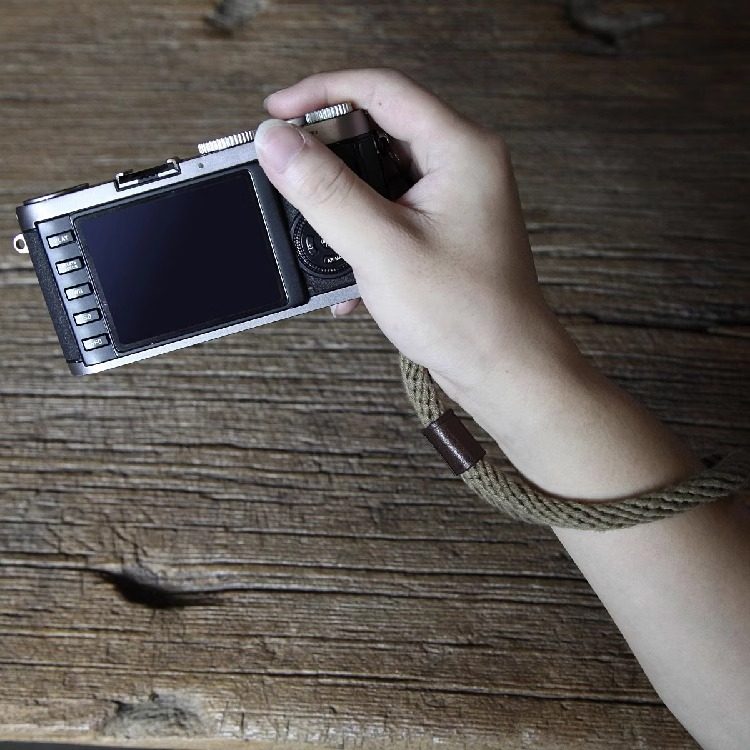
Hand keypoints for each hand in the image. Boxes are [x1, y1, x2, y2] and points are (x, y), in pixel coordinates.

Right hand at [255, 68, 569, 402]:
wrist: (504, 371)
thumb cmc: (467, 316)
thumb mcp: (382, 248)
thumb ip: (325, 191)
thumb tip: (277, 142)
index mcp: (461, 151)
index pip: (381, 90)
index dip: (320, 92)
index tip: (275, 111)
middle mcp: (461, 166)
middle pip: (378, 129)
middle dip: (327, 155)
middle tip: (287, 174)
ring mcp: (452, 201)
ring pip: (378, 177)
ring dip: (341, 205)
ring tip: (316, 235)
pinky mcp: (441, 232)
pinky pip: (388, 213)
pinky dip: (360, 236)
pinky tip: (346, 279)